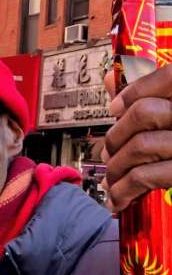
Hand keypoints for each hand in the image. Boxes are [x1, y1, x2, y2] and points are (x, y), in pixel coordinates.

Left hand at [102, 66, 171, 209]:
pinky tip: (119, 198)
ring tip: (112, 180)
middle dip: (116, 136)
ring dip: (116, 167)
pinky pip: (144, 176)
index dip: (137, 90)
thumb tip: (112, 77)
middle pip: (145, 112)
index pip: (170, 76)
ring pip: (140, 145)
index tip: (115, 107)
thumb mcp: (169, 121)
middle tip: (109, 153)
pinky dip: (123, 189)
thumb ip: (145, 100)